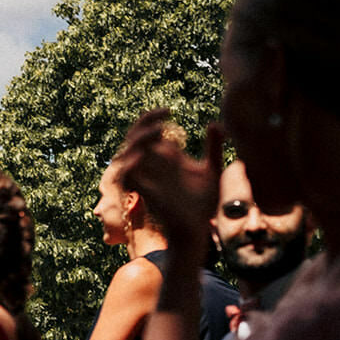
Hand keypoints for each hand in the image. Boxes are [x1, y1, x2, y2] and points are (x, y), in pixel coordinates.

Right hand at [113, 109, 222, 245]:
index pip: (148, 132)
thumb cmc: (203, 204)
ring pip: (125, 153)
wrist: (197, 228)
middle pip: (134, 138)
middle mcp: (152, 166)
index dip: (152, 117)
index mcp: (166, 159)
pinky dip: (128, 165)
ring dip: (136, 139)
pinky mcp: (144, 193)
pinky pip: (126, 176)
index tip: (168, 111)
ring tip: (158, 130)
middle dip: (143, 122)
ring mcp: (146, 179)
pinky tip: (143, 155)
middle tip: (162, 115)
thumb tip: (214, 122)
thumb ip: (213, 147)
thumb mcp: (212, 170)